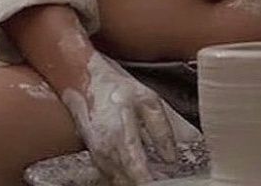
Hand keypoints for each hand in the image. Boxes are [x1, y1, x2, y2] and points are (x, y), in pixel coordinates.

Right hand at [61, 52, 177, 184]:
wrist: (89, 84)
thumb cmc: (118, 90)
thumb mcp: (149, 101)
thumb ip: (162, 130)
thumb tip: (172, 156)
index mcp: (121, 135)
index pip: (137, 170)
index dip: (150, 180)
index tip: (163, 181)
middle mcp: (107, 151)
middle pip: (129, 181)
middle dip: (148, 181)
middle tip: (165, 178)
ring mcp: (99, 158)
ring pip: (120, 182)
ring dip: (136, 181)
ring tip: (157, 176)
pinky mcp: (96, 159)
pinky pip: (112, 177)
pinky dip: (127, 178)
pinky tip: (140, 173)